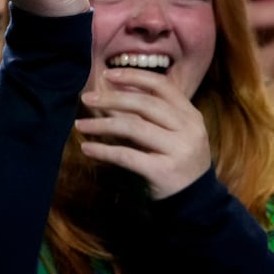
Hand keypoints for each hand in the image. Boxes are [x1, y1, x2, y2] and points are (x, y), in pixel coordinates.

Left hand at [76, 67, 211, 199]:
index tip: (109, 74)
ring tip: (79, 125)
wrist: (194, 199)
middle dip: (112, 99)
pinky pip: (127, 156)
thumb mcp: (175, 132)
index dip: (135, 76)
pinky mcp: (163, 171)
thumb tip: (114, 90)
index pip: (163, 86)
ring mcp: (178, 150)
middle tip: (86, 98)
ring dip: (102, 124)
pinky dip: (103, 151)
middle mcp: (187, 129)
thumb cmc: (177, 159)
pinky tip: (88, 148)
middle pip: (145, 104)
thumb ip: (153, 113)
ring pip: (133, 128)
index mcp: (191, 115)